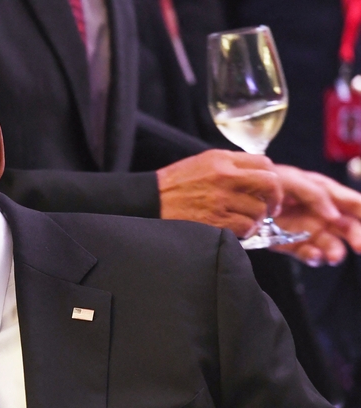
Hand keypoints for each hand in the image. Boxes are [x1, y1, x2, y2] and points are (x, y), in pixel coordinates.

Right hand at [157, 150, 282, 236]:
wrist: (150, 201)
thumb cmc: (174, 185)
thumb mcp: (201, 163)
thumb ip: (229, 165)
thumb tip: (256, 176)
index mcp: (221, 159)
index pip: (264, 163)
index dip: (272, 177)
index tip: (270, 189)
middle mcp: (225, 176)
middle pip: (269, 184)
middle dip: (275, 198)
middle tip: (271, 208)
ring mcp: (221, 199)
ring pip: (258, 210)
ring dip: (255, 219)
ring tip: (244, 221)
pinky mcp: (216, 220)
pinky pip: (245, 227)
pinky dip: (245, 231)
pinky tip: (236, 230)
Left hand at [272, 165, 360, 265]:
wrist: (243, 196)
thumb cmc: (269, 182)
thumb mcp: (291, 179)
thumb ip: (314, 193)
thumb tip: (334, 215)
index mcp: (326, 194)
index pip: (354, 203)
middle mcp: (323, 214)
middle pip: (349, 227)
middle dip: (357, 237)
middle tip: (360, 246)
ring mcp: (310, 230)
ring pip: (332, 245)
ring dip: (336, 251)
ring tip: (334, 256)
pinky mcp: (294, 245)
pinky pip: (309, 254)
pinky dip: (314, 257)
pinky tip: (314, 256)